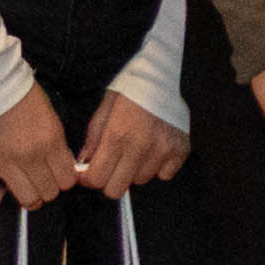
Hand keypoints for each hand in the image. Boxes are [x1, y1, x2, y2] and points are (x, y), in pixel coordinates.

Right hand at [0, 83, 80, 210]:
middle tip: (40, 176)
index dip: (64, 178)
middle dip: (48, 186)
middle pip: (49, 192)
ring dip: (27, 194)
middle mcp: (30, 156)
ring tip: (22, 183)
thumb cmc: (18, 90)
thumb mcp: (50, 114)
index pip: (68, 180)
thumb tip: (62, 164)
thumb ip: (56, 142)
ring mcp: (4, 163)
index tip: (58, 173)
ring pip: (26, 199)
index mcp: (51, 141)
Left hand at [74, 91, 188, 196]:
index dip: (89, 178)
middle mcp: (140, 147)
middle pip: (117, 188)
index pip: (97, 179)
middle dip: (110, 179)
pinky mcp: (180, 150)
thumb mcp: (104, 110)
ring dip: (135, 170)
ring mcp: (162, 150)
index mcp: (117, 135)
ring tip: (137, 149)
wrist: (162, 75)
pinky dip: (158, 167)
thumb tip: (84, 163)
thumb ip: (93, 140)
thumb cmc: (130, 89)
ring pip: (140, 180)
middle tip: (113, 164)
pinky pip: (164, 175)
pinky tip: (154, 149)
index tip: (90, 172)